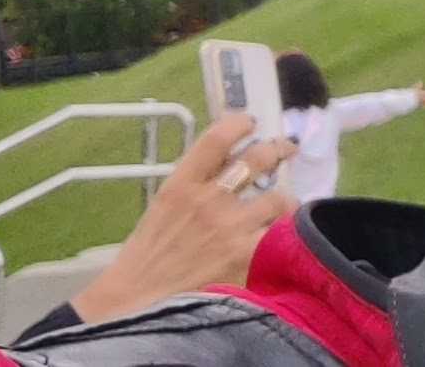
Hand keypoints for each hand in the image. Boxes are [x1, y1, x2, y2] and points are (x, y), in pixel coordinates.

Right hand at [69, 114, 296, 321]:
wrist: (137, 303)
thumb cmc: (149, 257)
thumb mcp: (163, 208)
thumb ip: (194, 184)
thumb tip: (227, 162)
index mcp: (180, 185)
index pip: (216, 138)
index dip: (239, 123)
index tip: (250, 122)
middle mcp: (209, 200)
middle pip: (258, 158)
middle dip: (277, 149)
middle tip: (285, 148)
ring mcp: (232, 227)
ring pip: (279, 197)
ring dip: (285, 200)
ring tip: (285, 204)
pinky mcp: (248, 254)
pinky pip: (283, 233)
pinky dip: (287, 232)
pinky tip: (287, 236)